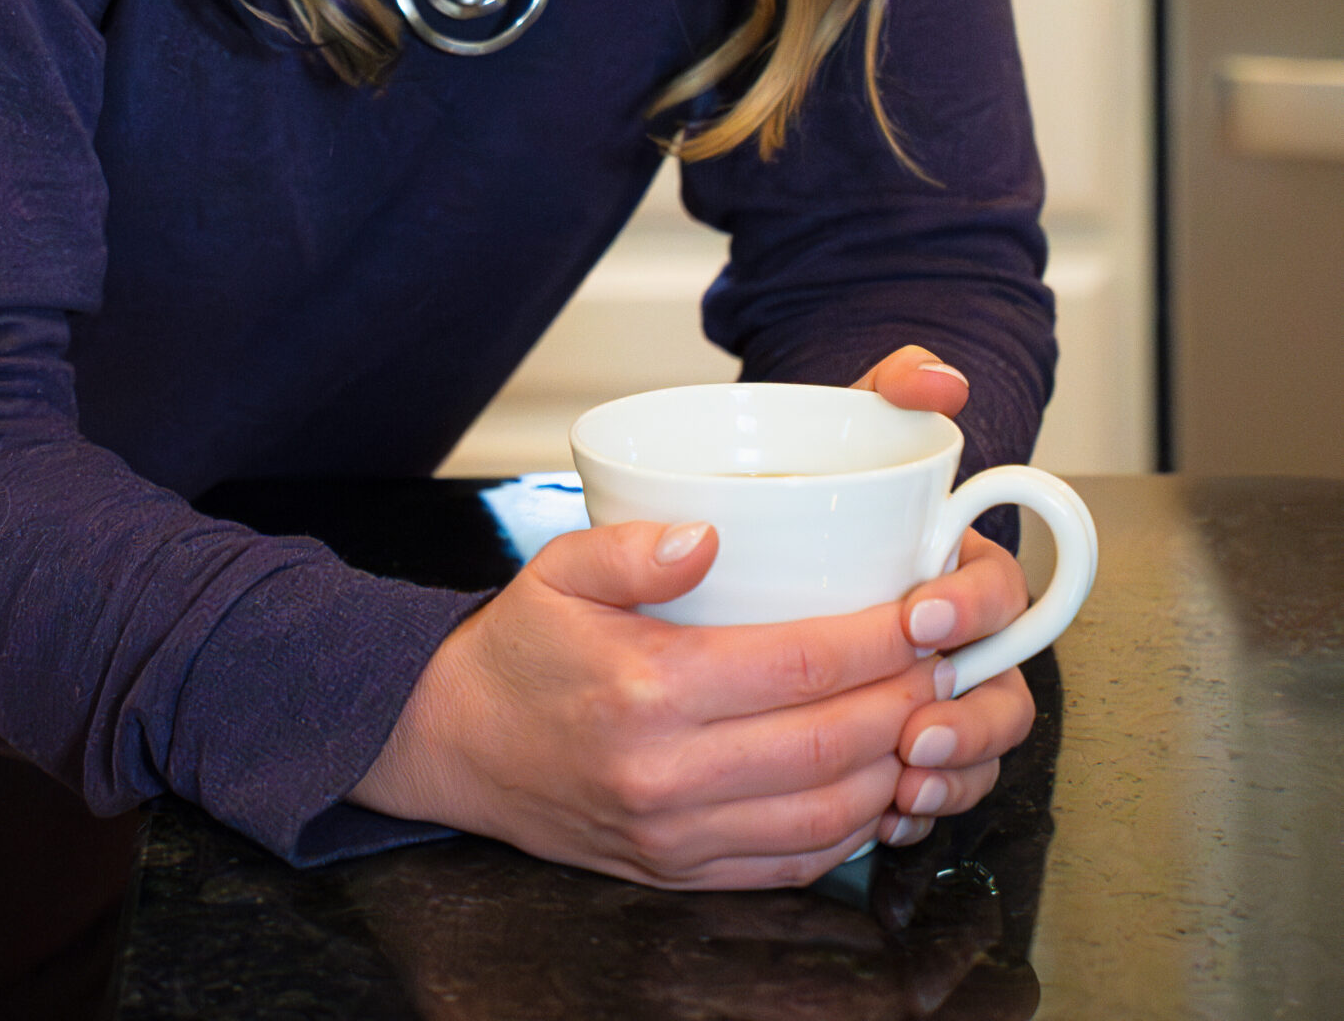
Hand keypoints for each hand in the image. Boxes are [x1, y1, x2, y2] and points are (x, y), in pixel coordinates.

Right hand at [350, 517, 951, 887]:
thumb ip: (636, 546)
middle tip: (954, 662)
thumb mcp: (559, 568)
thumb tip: (711, 532)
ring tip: (930, 720)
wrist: (451, 745)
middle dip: (911, 703)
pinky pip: (792, 866)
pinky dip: (852, 832)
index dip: (881, 641)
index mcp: (649, 689)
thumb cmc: (516, 651)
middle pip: (832, 745)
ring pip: (827, 818)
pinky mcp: (678, 874)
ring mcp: (677, 836)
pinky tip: (877, 786)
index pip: (801, 668)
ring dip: (896, 772)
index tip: (927, 610)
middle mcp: (669, 775)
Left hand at [853, 343, 1037, 848]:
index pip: (1002, 590)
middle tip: (912, 730)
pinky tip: (883, 815)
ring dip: (953, 774)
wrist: (760, 526)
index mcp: (954, 562)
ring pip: (976, 746)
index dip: (974, 609)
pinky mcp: (899, 733)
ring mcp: (934, 687)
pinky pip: (935, 787)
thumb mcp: (846, 419)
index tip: (922, 616)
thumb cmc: (814, 477)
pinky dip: (918, 806)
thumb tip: (940, 378)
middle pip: (1003, 686)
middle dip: (969, 720)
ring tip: (904, 786)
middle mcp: (957, 632)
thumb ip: (893, 383)